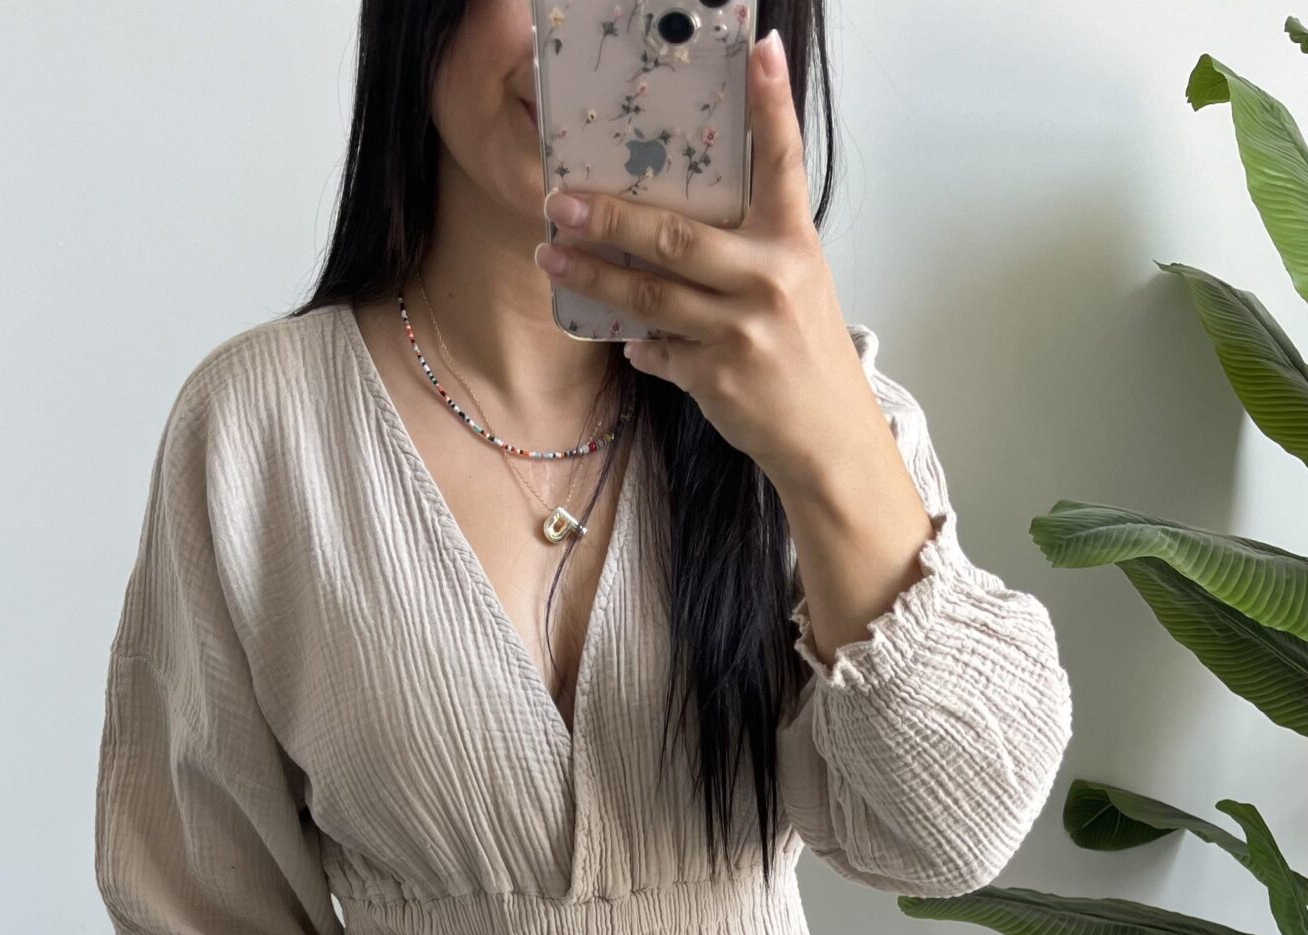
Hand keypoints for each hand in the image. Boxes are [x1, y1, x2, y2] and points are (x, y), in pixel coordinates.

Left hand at [533, 29, 887, 499]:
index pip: (782, 161)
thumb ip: (748, 248)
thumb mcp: (795, 282)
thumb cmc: (804, 352)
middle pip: (675, 237)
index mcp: (793, 242)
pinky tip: (628, 343)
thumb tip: (673, 229)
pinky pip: (658, 352)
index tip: (759, 49)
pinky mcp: (718, 377)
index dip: (771, 103)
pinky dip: (640, 347)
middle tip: (561, 202)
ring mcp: (741, 331)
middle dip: (610, 220)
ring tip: (553, 257)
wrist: (827, 438)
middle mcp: (770, 279)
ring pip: (650, 296)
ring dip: (593, 277)